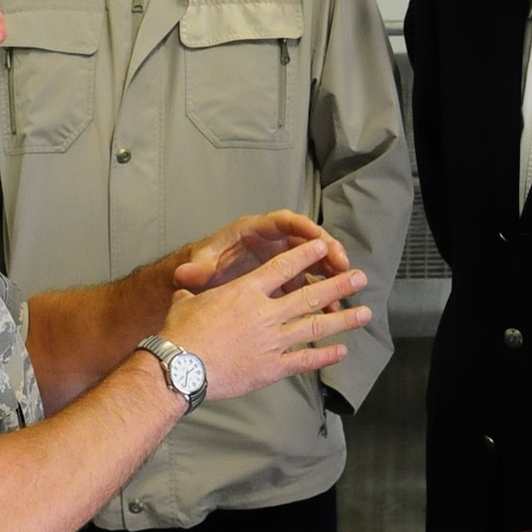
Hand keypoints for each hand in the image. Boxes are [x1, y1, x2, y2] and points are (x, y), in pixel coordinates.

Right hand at [162, 237, 369, 398]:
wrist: (181, 367)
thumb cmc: (181, 333)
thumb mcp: (187, 302)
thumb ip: (194, 292)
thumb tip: (183, 284)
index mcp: (246, 292)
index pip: (283, 268)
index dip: (305, 256)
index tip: (324, 247)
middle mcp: (265, 313)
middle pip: (310, 295)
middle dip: (339, 285)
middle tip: (361, 279)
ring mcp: (272, 341)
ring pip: (315, 327)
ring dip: (343, 319)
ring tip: (365, 313)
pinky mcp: (271, 368)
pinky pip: (304, 360)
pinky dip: (324, 356)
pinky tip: (342, 351)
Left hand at [177, 209, 350, 293]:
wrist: (204, 281)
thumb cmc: (204, 265)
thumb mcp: (201, 265)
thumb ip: (198, 269)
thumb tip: (186, 272)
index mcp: (255, 231)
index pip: (283, 221)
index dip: (302, 227)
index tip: (318, 237)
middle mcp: (274, 242)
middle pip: (306, 240)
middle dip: (327, 250)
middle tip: (343, 264)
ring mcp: (283, 261)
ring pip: (313, 263)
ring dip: (330, 274)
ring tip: (345, 289)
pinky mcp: (286, 281)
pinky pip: (309, 285)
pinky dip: (320, 295)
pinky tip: (332, 310)